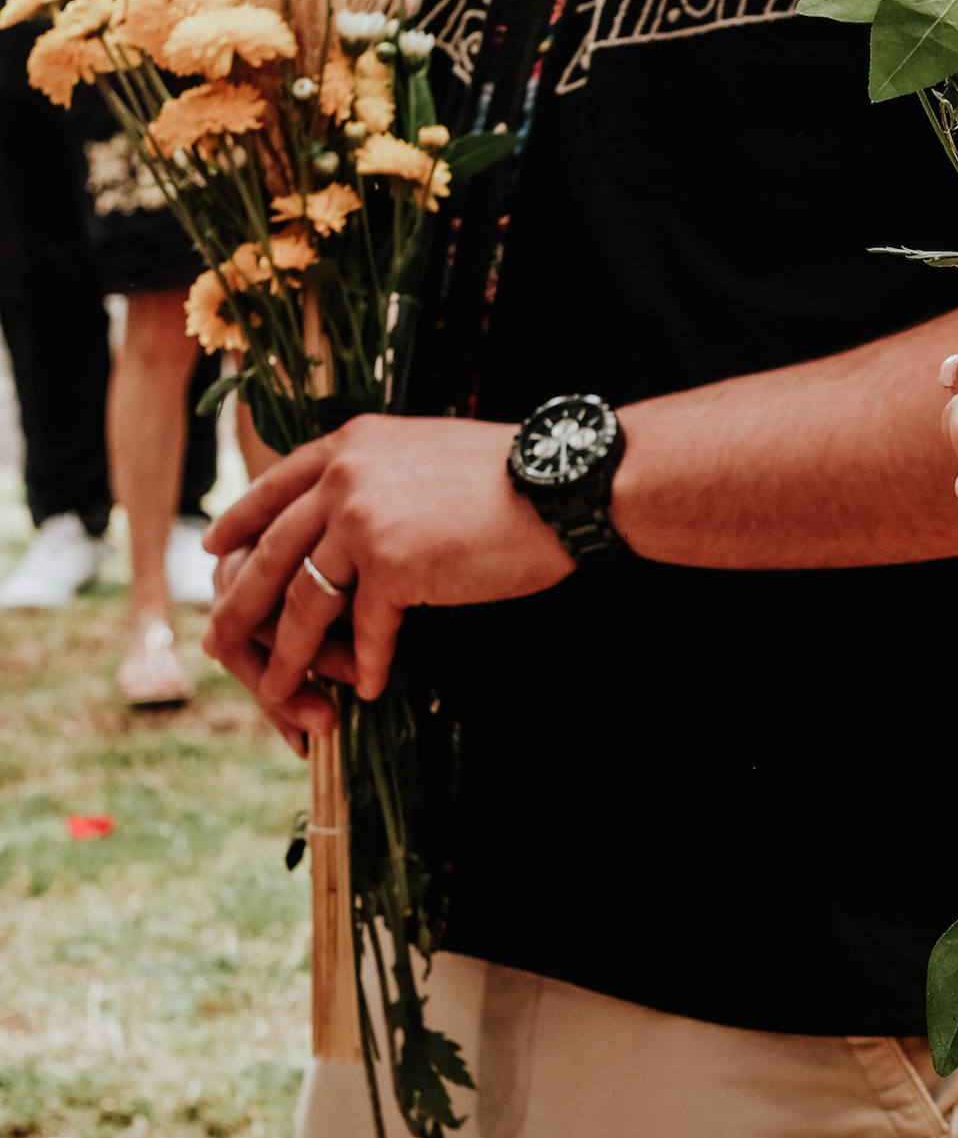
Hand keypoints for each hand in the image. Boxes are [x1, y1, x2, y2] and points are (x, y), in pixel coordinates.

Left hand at [202, 414, 571, 720]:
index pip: (272, 488)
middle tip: (220, 643)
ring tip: (284, 693)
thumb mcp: (422, 452)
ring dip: (293, 657)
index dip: (239, 524)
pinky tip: (369, 688)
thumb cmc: (506, 476)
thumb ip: (375, 476)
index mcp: (349, 444)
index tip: (215, 552)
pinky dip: (368, 664)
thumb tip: (346, 516)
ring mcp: (363, 519)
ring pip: (305, 601)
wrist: (561, 482)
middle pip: (270, 553)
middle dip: (241, 608)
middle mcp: (344, 476)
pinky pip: (367, 628)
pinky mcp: (393, 565)